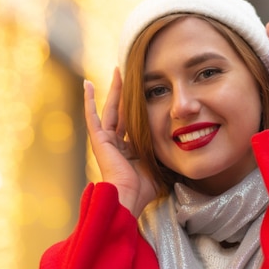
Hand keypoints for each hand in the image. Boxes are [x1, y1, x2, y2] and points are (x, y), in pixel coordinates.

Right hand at [83, 68, 156, 216]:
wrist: (129, 196)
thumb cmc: (145, 188)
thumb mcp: (159, 163)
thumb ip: (164, 151)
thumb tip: (182, 142)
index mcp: (129, 150)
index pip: (134, 122)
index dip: (138, 107)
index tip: (144, 92)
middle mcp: (116, 143)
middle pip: (122, 111)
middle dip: (126, 93)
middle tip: (129, 74)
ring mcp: (105, 140)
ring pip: (111, 109)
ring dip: (114, 90)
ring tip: (117, 71)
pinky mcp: (98, 139)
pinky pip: (92, 116)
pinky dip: (88, 100)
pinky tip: (86, 84)